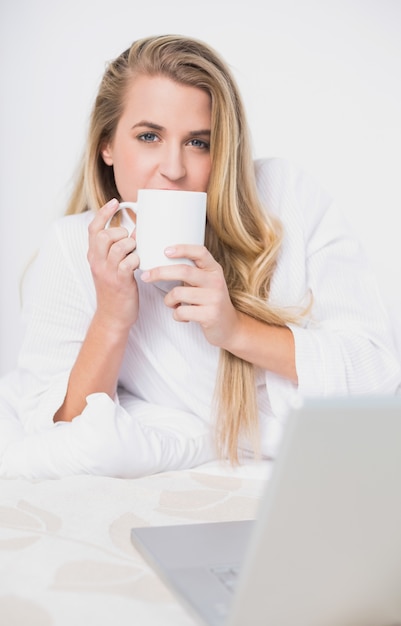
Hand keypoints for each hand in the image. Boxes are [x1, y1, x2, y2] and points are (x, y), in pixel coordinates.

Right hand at [87, 199, 139, 329]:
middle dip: (121, 233)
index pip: (93, 229)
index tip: (114, 202)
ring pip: (118, 246)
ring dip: (132, 246)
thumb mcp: (109, 268)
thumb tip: (135, 231)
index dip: (103, 213)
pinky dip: (137, 260)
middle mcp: (97, 262)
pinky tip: (140, 265)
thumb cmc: (115, 291)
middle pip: (105, 234)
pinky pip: (128, 263)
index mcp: (93, 256)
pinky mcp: (120, 282)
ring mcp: (107, 272)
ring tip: (136, 254)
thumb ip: (115, 250)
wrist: (112, 317)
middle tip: (130, 243)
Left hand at [140, 244, 240, 347]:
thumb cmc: (210, 301)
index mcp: (214, 270)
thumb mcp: (206, 282)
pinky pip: (181, 312)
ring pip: (178, 293)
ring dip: (168, 300)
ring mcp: (214, 299)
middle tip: (146, 276)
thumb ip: (191, 271)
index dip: (183, 249)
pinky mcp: (210, 315)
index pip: (200, 252)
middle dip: (160, 272)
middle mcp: (216, 282)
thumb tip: (162, 260)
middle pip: (184, 271)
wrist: (230, 326)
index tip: (165, 250)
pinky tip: (182, 316)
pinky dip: (176, 315)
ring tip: (172, 303)